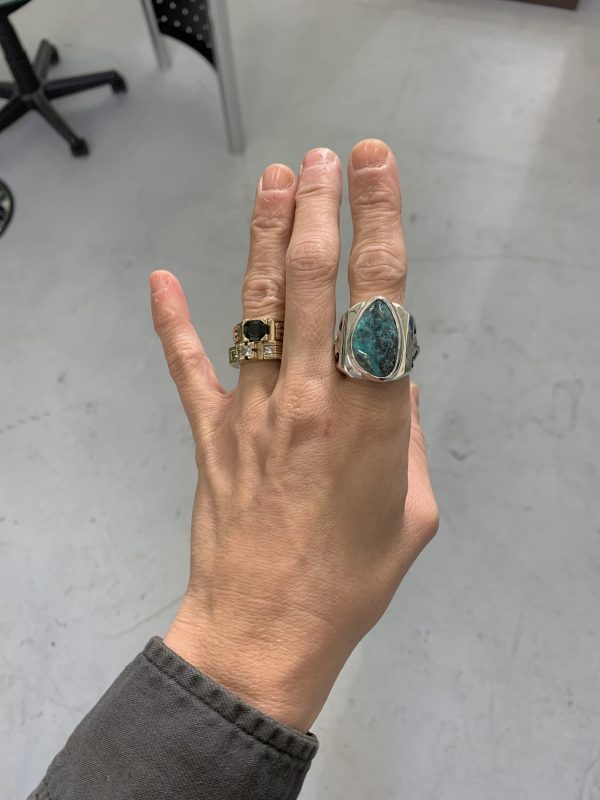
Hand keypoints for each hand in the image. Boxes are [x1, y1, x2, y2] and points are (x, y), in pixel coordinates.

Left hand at [150, 140, 438, 732]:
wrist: (267, 630)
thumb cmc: (354, 579)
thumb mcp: (415, 509)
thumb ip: (407, 435)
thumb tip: (393, 381)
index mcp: (373, 415)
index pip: (381, 295)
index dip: (380, 221)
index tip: (374, 169)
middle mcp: (310, 396)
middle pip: (314, 280)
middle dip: (321, 208)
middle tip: (323, 157)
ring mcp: (251, 410)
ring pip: (258, 305)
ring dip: (266, 237)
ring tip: (274, 181)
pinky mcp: (208, 432)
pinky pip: (188, 366)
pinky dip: (172, 322)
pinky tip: (160, 279)